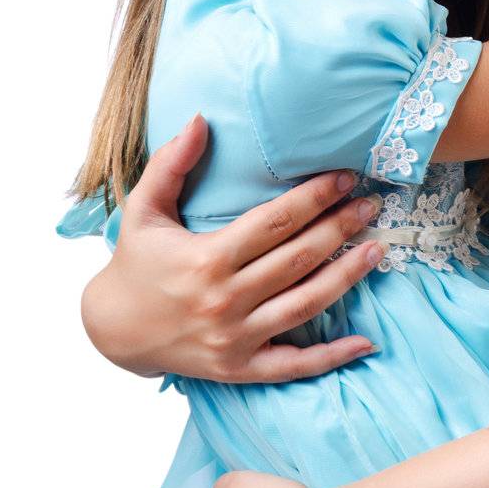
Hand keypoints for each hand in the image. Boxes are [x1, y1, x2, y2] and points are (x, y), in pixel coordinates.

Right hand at [80, 114, 385, 382]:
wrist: (111, 330)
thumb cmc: (135, 263)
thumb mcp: (144, 209)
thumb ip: (171, 163)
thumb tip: (200, 119)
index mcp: (206, 259)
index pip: (275, 222)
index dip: (315, 197)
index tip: (344, 177)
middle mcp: (224, 300)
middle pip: (298, 259)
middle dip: (340, 228)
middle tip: (371, 206)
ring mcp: (235, 339)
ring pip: (305, 305)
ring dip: (347, 277)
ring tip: (377, 250)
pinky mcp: (239, 369)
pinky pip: (294, 367)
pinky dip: (332, 358)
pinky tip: (366, 342)